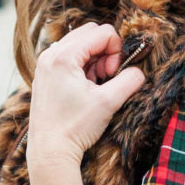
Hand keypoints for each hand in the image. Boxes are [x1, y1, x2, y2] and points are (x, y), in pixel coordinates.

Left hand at [27, 24, 144, 184]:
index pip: (102, 32)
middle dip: (106, 51)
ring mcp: (45, 64)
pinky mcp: (46, 75)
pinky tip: (86, 89)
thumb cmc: (75, 127)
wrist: (50, 151)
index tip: (113, 74)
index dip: (117, 50)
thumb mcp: (108, 102)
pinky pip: (70, 57)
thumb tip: (138, 71)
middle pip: (90, 33)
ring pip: (80, 45)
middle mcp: (50, 55)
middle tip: (107, 77)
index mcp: (62, 56)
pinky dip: (84, 67)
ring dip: (96, 59)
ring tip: (97, 85)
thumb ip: (129, 80)